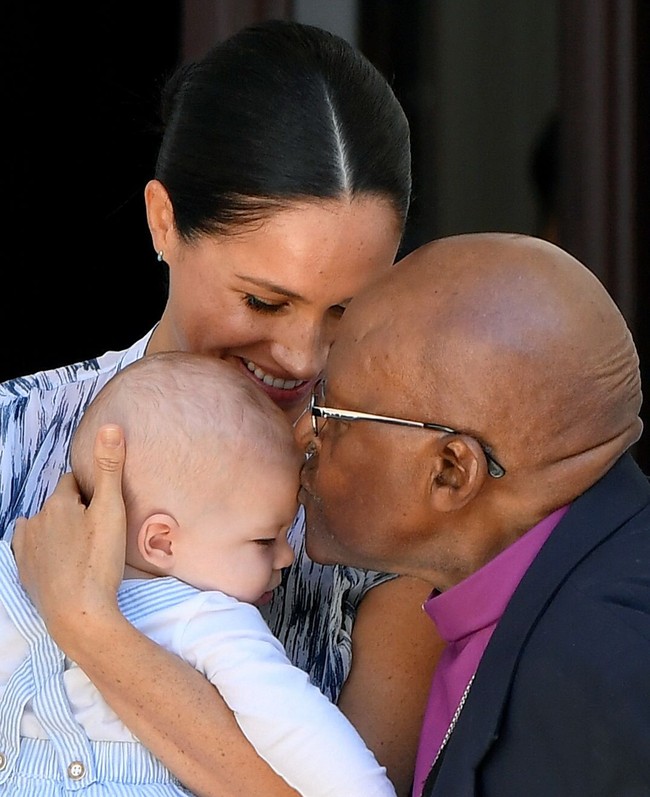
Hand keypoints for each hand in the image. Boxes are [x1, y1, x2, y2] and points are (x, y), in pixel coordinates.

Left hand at [12, 424, 127, 647]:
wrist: (78, 614)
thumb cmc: (98, 562)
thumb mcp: (111, 511)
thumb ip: (110, 468)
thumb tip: (111, 426)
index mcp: (56, 504)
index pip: (72, 482)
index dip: (91, 491)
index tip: (105, 508)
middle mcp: (34, 521)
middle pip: (59, 505)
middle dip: (76, 511)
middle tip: (100, 531)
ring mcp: (26, 549)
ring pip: (45, 527)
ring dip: (60, 530)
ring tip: (84, 548)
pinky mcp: (24, 572)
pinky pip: (36, 550)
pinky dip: (48, 551)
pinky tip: (66, 563)